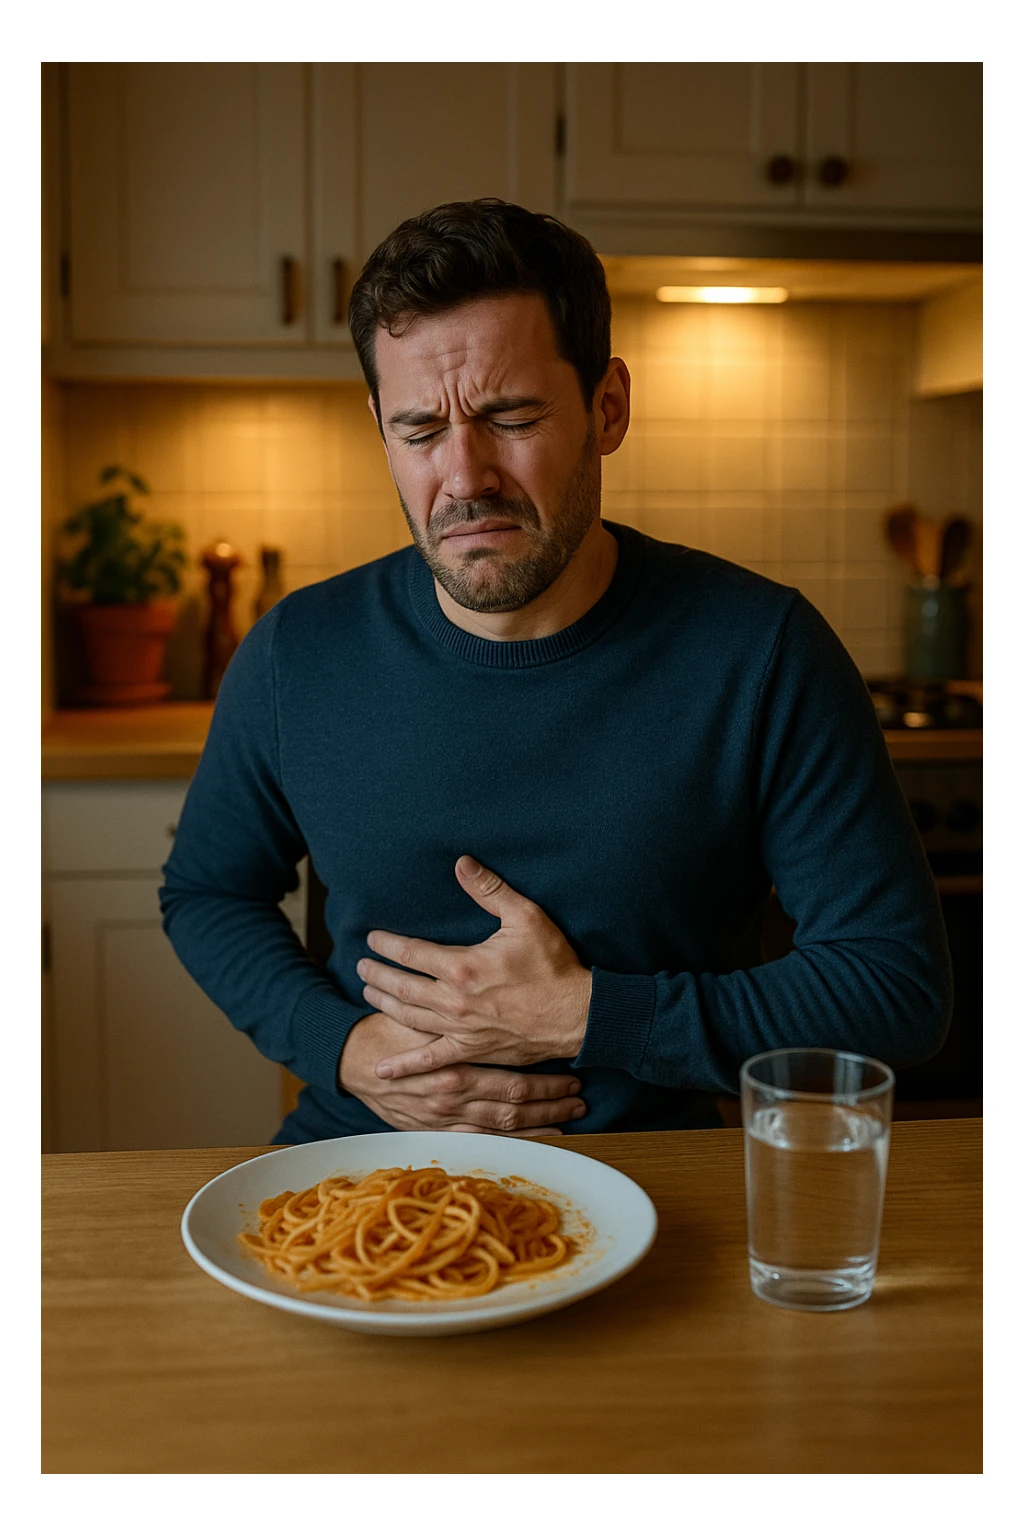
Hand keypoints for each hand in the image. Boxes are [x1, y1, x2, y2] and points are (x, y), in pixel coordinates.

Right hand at [338, 1012, 585, 1135]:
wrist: (352, 1061)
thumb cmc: (392, 1030)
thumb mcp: (425, 1015)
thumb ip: (456, 1012)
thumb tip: (494, 996)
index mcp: (455, 1069)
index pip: (513, 1083)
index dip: (547, 1084)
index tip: (575, 1077)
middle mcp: (455, 1100)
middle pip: (515, 1108)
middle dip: (551, 1104)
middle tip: (580, 1098)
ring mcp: (446, 1119)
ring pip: (504, 1128)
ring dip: (540, 1124)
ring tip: (571, 1116)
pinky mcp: (437, 1128)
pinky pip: (483, 1140)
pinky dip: (513, 1141)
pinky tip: (538, 1138)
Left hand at [355, 856, 591, 1081]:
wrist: (577, 1014)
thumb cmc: (554, 964)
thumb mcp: (526, 918)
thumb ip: (490, 890)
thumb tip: (461, 863)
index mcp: (462, 966)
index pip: (410, 953)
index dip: (387, 944)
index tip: (372, 938)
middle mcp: (453, 1000)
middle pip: (401, 985)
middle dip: (376, 974)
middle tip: (360, 966)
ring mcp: (460, 1029)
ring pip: (408, 1017)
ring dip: (384, 1004)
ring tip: (368, 994)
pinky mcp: (471, 1050)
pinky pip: (431, 1060)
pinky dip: (405, 1066)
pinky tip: (382, 1070)